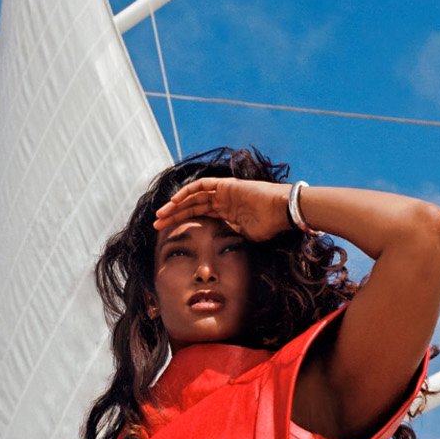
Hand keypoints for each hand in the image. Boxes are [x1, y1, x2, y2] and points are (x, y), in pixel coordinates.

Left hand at [154, 177, 291, 243]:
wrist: (282, 211)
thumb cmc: (268, 226)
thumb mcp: (243, 237)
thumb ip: (228, 239)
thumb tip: (216, 253)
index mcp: (225, 214)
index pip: (198, 216)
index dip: (181, 223)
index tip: (166, 233)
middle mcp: (221, 201)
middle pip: (191, 206)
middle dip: (173, 215)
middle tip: (156, 224)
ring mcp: (223, 192)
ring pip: (192, 196)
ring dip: (175, 205)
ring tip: (160, 214)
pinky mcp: (225, 184)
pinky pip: (202, 186)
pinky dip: (187, 192)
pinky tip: (175, 201)